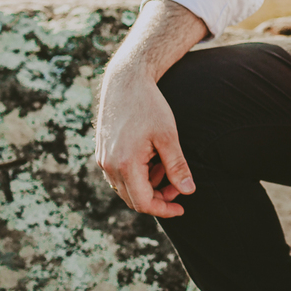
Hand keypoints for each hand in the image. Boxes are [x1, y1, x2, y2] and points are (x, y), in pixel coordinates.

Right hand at [95, 64, 194, 217]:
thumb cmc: (149, 106)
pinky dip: (137, 176)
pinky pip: (119, 175)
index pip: (143, 203)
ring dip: (147, 186)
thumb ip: (177, 166)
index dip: (164, 209)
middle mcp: (109, 165)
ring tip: (165, 167)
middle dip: (158, 198)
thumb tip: (188, 191)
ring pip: (125, 188)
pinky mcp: (102, 152)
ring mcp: (103, 159)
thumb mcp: (168, 136)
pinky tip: (152, 160)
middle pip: (133, 199)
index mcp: (125, 164)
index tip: (182, 208)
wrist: (125, 81)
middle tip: (178, 186)